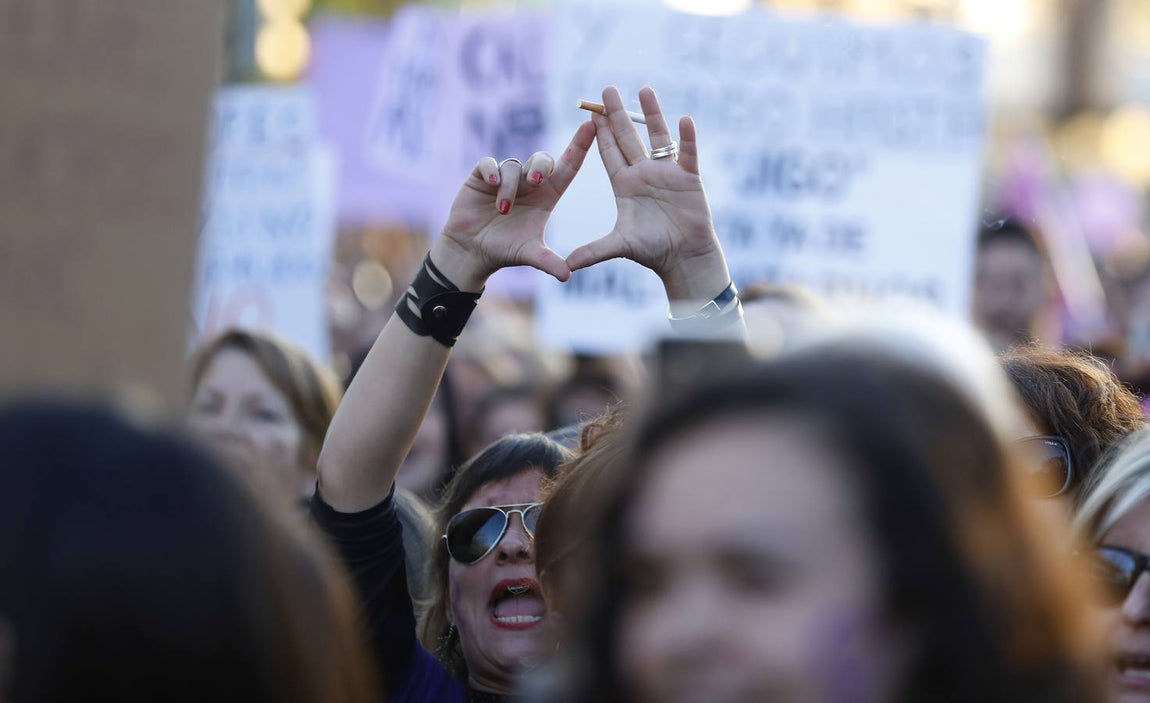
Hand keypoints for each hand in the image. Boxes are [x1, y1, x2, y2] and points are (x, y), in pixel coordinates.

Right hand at [433, 122, 596, 290]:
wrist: (472, 251)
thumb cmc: (505, 250)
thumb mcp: (529, 255)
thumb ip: (548, 262)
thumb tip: (567, 276)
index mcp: (547, 196)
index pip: (568, 167)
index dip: (579, 146)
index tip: (591, 126)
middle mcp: (529, 182)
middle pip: (543, 159)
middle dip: (541, 165)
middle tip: (536, 182)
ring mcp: (506, 177)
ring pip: (514, 165)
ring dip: (510, 186)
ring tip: (502, 210)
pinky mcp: (482, 176)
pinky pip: (490, 163)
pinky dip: (492, 171)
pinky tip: (491, 184)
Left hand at [566, 86, 729, 301]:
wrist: (683, 257)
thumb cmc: (653, 251)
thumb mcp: (620, 246)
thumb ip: (594, 251)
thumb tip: (567, 265)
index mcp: (625, 184)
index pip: (609, 152)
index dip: (600, 132)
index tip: (590, 111)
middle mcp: (644, 173)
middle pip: (628, 137)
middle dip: (617, 114)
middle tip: (606, 90)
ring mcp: (667, 172)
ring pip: (657, 137)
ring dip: (651, 114)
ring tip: (643, 89)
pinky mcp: (688, 178)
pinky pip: (687, 152)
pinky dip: (687, 137)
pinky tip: (684, 119)